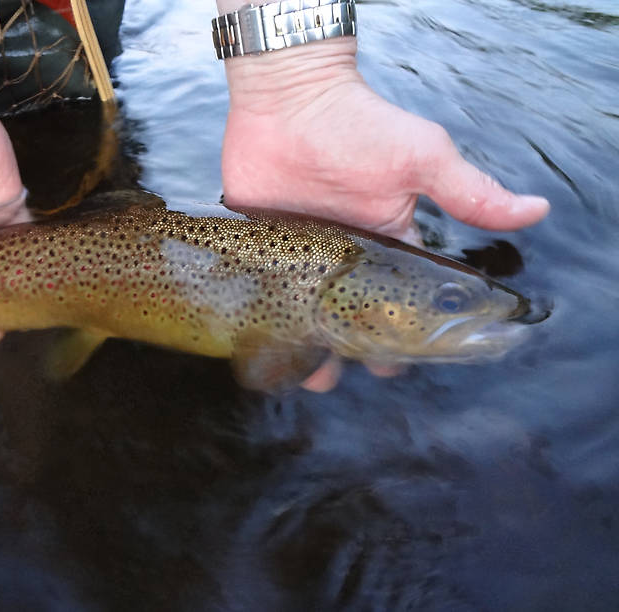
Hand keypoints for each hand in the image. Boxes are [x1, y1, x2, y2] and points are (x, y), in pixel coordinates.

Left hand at [219, 38, 549, 390]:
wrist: (290, 97)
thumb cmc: (359, 125)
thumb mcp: (421, 159)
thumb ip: (469, 192)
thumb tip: (537, 209)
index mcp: (383, 241)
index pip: (396, 298)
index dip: (398, 333)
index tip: (397, 364)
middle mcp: (341, 254)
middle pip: (348, 316)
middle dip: (352, 349)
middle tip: (349, 370)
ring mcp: (297, 252)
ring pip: (301, 314)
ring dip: (305, 346)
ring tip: (307, 373)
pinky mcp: (259, 246)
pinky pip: (260, 291)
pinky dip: (260, 318)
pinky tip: (262, 346)